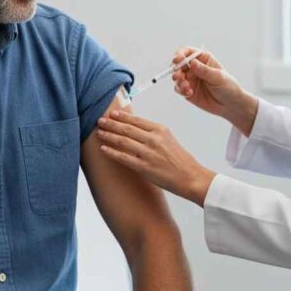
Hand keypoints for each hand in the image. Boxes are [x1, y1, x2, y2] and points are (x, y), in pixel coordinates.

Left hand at [96, 111, 215, 206]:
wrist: (190, 177)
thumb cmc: (181, 160)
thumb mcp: (169, 140)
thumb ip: (153, 133)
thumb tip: (135, 129)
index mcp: (161, 130)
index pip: (137, 120)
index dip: (122, 116)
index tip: (112, 114)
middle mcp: (154, 139)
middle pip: (127, 129)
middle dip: (111, 124)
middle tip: (100, 121)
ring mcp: (148, 153)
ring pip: (123, 141)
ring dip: (109, 136)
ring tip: (99, 133)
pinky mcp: (144, 167)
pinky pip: (123, 158)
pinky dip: (112, 152)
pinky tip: (103, 149)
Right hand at [171, 47, 257, 135]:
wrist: (230, 104)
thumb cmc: (228, 87)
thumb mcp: (218, 77)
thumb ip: (204, 71)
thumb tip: (192, 62)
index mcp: (203, 59)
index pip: (187, 52)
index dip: (180, 54)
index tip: (177, 60)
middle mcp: (194, 67)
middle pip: (179, 64)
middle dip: (176, 70)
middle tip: (178, 77)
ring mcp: (190, 79)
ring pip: (177, 77)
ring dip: (179, 81)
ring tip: (187, 88)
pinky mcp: (187, 90)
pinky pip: (178, 88)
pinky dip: (181, 90)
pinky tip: (189, 93)